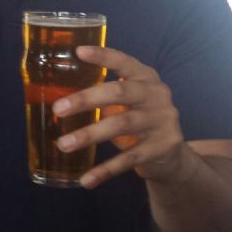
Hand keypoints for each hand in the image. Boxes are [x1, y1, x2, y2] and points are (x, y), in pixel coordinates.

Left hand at [52, 46, 193, 188]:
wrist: (173, 154)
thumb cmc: (140, 119)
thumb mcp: (129, 101)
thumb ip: (105, 94)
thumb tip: (61, 97)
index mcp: (146, 77)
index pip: (124, 61)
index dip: (103, 56)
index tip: (78, 52)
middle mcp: (157, 94)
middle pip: (119, 92)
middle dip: (86, 99)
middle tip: (58, 109)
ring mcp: (163, 120)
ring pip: (121, 124)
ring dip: (89, 135)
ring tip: (63, 144)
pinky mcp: (164, 147)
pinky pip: (129, 159)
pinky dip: (105, 170)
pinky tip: (86, 179)